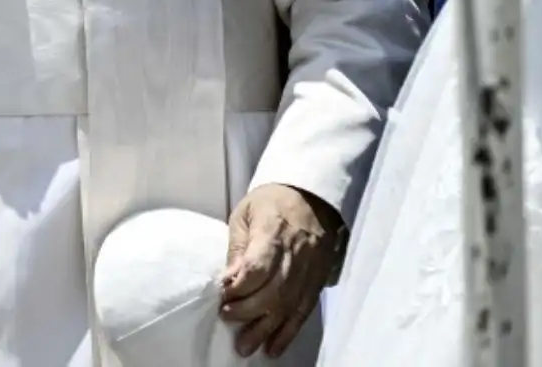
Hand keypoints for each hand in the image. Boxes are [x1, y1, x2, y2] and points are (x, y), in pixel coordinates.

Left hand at [220, 183, 344, 357]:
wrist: (313, 194)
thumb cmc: (272, 201)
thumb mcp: (246, 214)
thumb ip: (238, 248)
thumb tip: (229, 280)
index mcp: (274, 231)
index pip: (257, 268)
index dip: (239, 288)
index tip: (223, 296)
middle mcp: (296, 253)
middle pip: (273, 292)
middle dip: (248, 312)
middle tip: (229, 319)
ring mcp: (310, 268)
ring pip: (288, 305)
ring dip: (266, 329)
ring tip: (246, 346)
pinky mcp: (318, 280)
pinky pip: (304, 310)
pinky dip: (289, 331)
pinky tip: (274, 346)